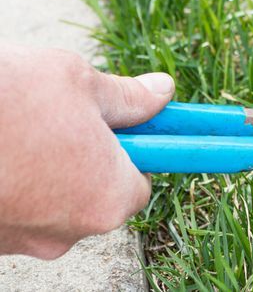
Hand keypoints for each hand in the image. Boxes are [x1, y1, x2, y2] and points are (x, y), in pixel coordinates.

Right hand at [0, 45, 173, 258]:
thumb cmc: (11, 98)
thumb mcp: (80, 83)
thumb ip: (128, 98)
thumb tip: (162, 92)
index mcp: (107, 198)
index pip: (140, 184)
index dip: (132, 153)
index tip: (127, 132)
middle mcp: (67, 234)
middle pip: (93, 197)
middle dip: (84, 161)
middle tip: (63, 121)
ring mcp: (21, 242)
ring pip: (49, 205)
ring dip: (43, 173)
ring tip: (20, 131)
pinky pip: (12, 209)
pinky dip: (9, 184)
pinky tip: (0, 149)